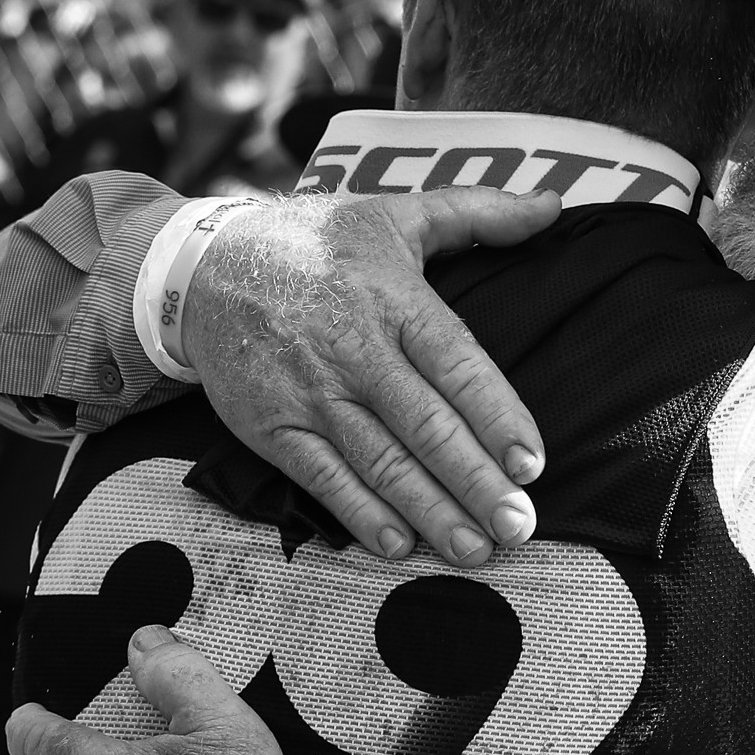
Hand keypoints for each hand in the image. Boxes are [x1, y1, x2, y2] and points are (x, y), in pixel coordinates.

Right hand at [181, 186, 560, 567]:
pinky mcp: (274, 427)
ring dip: (431, 510)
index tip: (532, 462)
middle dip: (475, 481)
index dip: (496, 415)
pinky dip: (361, 515)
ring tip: (476, 550)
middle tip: (519, 526)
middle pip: (424, 424)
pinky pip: (323, 479)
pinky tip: (400, 545)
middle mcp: (353, 348)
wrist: (202, 267)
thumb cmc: (314, 243)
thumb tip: (552, 204)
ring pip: (380, 461)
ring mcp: (311, 392)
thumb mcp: (394, 213)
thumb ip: (478, 213)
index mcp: (392, 298)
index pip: (456, 363)